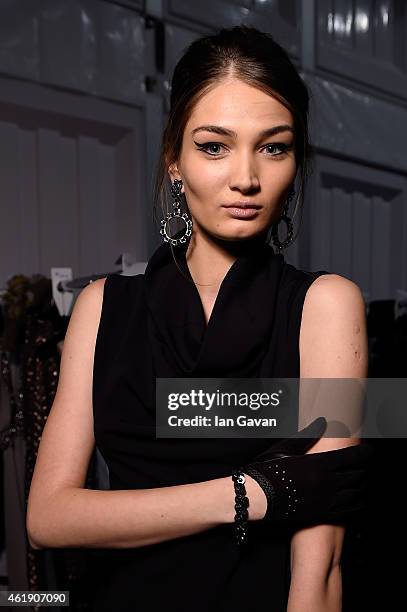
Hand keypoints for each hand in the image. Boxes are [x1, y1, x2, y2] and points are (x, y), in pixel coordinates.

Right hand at [238, 417, 371, 525]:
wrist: (258, 496)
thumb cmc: (268, 470)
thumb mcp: (287, 448)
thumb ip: (308, 435)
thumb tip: (321, 421)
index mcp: (320, 463)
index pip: (351, 457)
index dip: (364, 453)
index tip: (368, 450)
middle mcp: (326, 482)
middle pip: (356, 475)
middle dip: (363, 468)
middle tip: (364, 464)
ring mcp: (325, 500)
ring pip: (354, 493)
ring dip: (361, 486)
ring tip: (362, 480)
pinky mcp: (321, 514)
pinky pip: (346, 510)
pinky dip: (355, 504)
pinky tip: (357, 500)